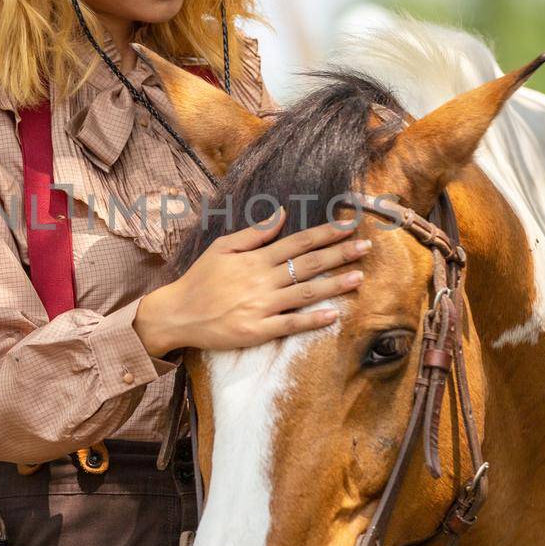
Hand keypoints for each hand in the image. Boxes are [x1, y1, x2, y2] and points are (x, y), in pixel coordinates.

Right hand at [135, 205, 372, 355]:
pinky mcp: (257, 330)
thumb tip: (282, 215)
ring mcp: (262, 306)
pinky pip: (290, 324)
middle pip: (309, 264)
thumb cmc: (200, 278)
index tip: (349, 226)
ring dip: (335, 284)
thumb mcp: (222, 247)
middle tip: (366, 247)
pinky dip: (312, 319)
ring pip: (306, 293)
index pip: (298, 242)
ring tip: (360, 277)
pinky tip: (334, 314)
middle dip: (340, 254)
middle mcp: (262, 280)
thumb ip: (254, 233)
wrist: (178, 313)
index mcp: (255, 259)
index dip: (326, 233)